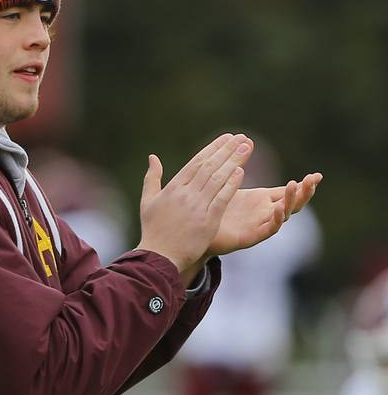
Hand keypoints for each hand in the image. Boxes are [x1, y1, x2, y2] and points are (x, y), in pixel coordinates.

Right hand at [138, 133, 253, 271]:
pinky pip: (222, 198)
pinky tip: (241, 171)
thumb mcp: (148, 201)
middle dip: (227, 150)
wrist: (159, 257)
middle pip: (210, 166)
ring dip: (234, 161)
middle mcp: (185, 194)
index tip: (226, 138)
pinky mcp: (208, 221)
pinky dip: (231, 184)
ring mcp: (197, 207)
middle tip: (241, 138)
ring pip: (218, 179)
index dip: (213, 148)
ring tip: (246, 148)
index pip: (196, 162)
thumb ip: (152, 178)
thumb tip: (152, 157)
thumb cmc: (153, 230)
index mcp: (173, 188)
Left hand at [207, 172, 321, 255]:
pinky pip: (269, 229)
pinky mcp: (251, 237)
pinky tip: (278, 208)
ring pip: (284, 215)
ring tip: (293, 185)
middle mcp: (266, 212)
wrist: (198, 228)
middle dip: (305, 191)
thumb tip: (246, 139)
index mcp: (264, 199)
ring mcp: (260, 225)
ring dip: (291, 201)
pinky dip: (276, 219)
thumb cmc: (215, 205)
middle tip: (313, 179)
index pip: (290, 191)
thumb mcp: (230, 181)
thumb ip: (239, 164)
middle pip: (294, 203)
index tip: (318, 175)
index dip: (305, 185)